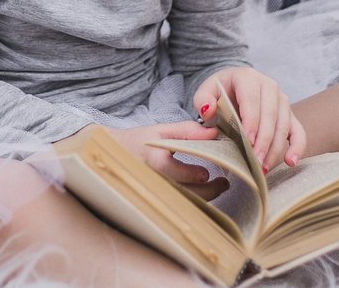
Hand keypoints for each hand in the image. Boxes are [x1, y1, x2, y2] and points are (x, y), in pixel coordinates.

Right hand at [98, 122, 229, 200]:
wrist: (113, 157)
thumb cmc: (138, 142)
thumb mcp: (161, 131)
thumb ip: (188, 130)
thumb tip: (214, 132)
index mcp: (153, 160)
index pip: (176, 171)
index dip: (194, 174)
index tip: (208, 173)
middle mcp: (153, 180)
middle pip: (185, 193)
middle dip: (209, 191)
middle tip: (224, 183)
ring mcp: (154, 194)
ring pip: (185, 203)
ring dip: (205, 198)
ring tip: (219, 186)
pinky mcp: (156, 203)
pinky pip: (180, 207)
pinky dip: (194, 201)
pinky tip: (203, 193)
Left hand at [194, 67, 305, 172]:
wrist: (233, 87)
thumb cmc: (219, 92)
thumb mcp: (206, 91)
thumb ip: (202, 100)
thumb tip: (208, 111)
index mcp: (248, 77)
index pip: (252, 101)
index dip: (251, 122)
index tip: (247, 142)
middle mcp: (269, 86)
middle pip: (271, 115)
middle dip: (264, 141)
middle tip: (255, 161)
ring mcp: (282, 100)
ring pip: (284, 125)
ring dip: (275, 148)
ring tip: (264, 167)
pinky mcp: (289, 114)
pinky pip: (298, 130)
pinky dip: (298, 146)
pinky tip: (291, 161)